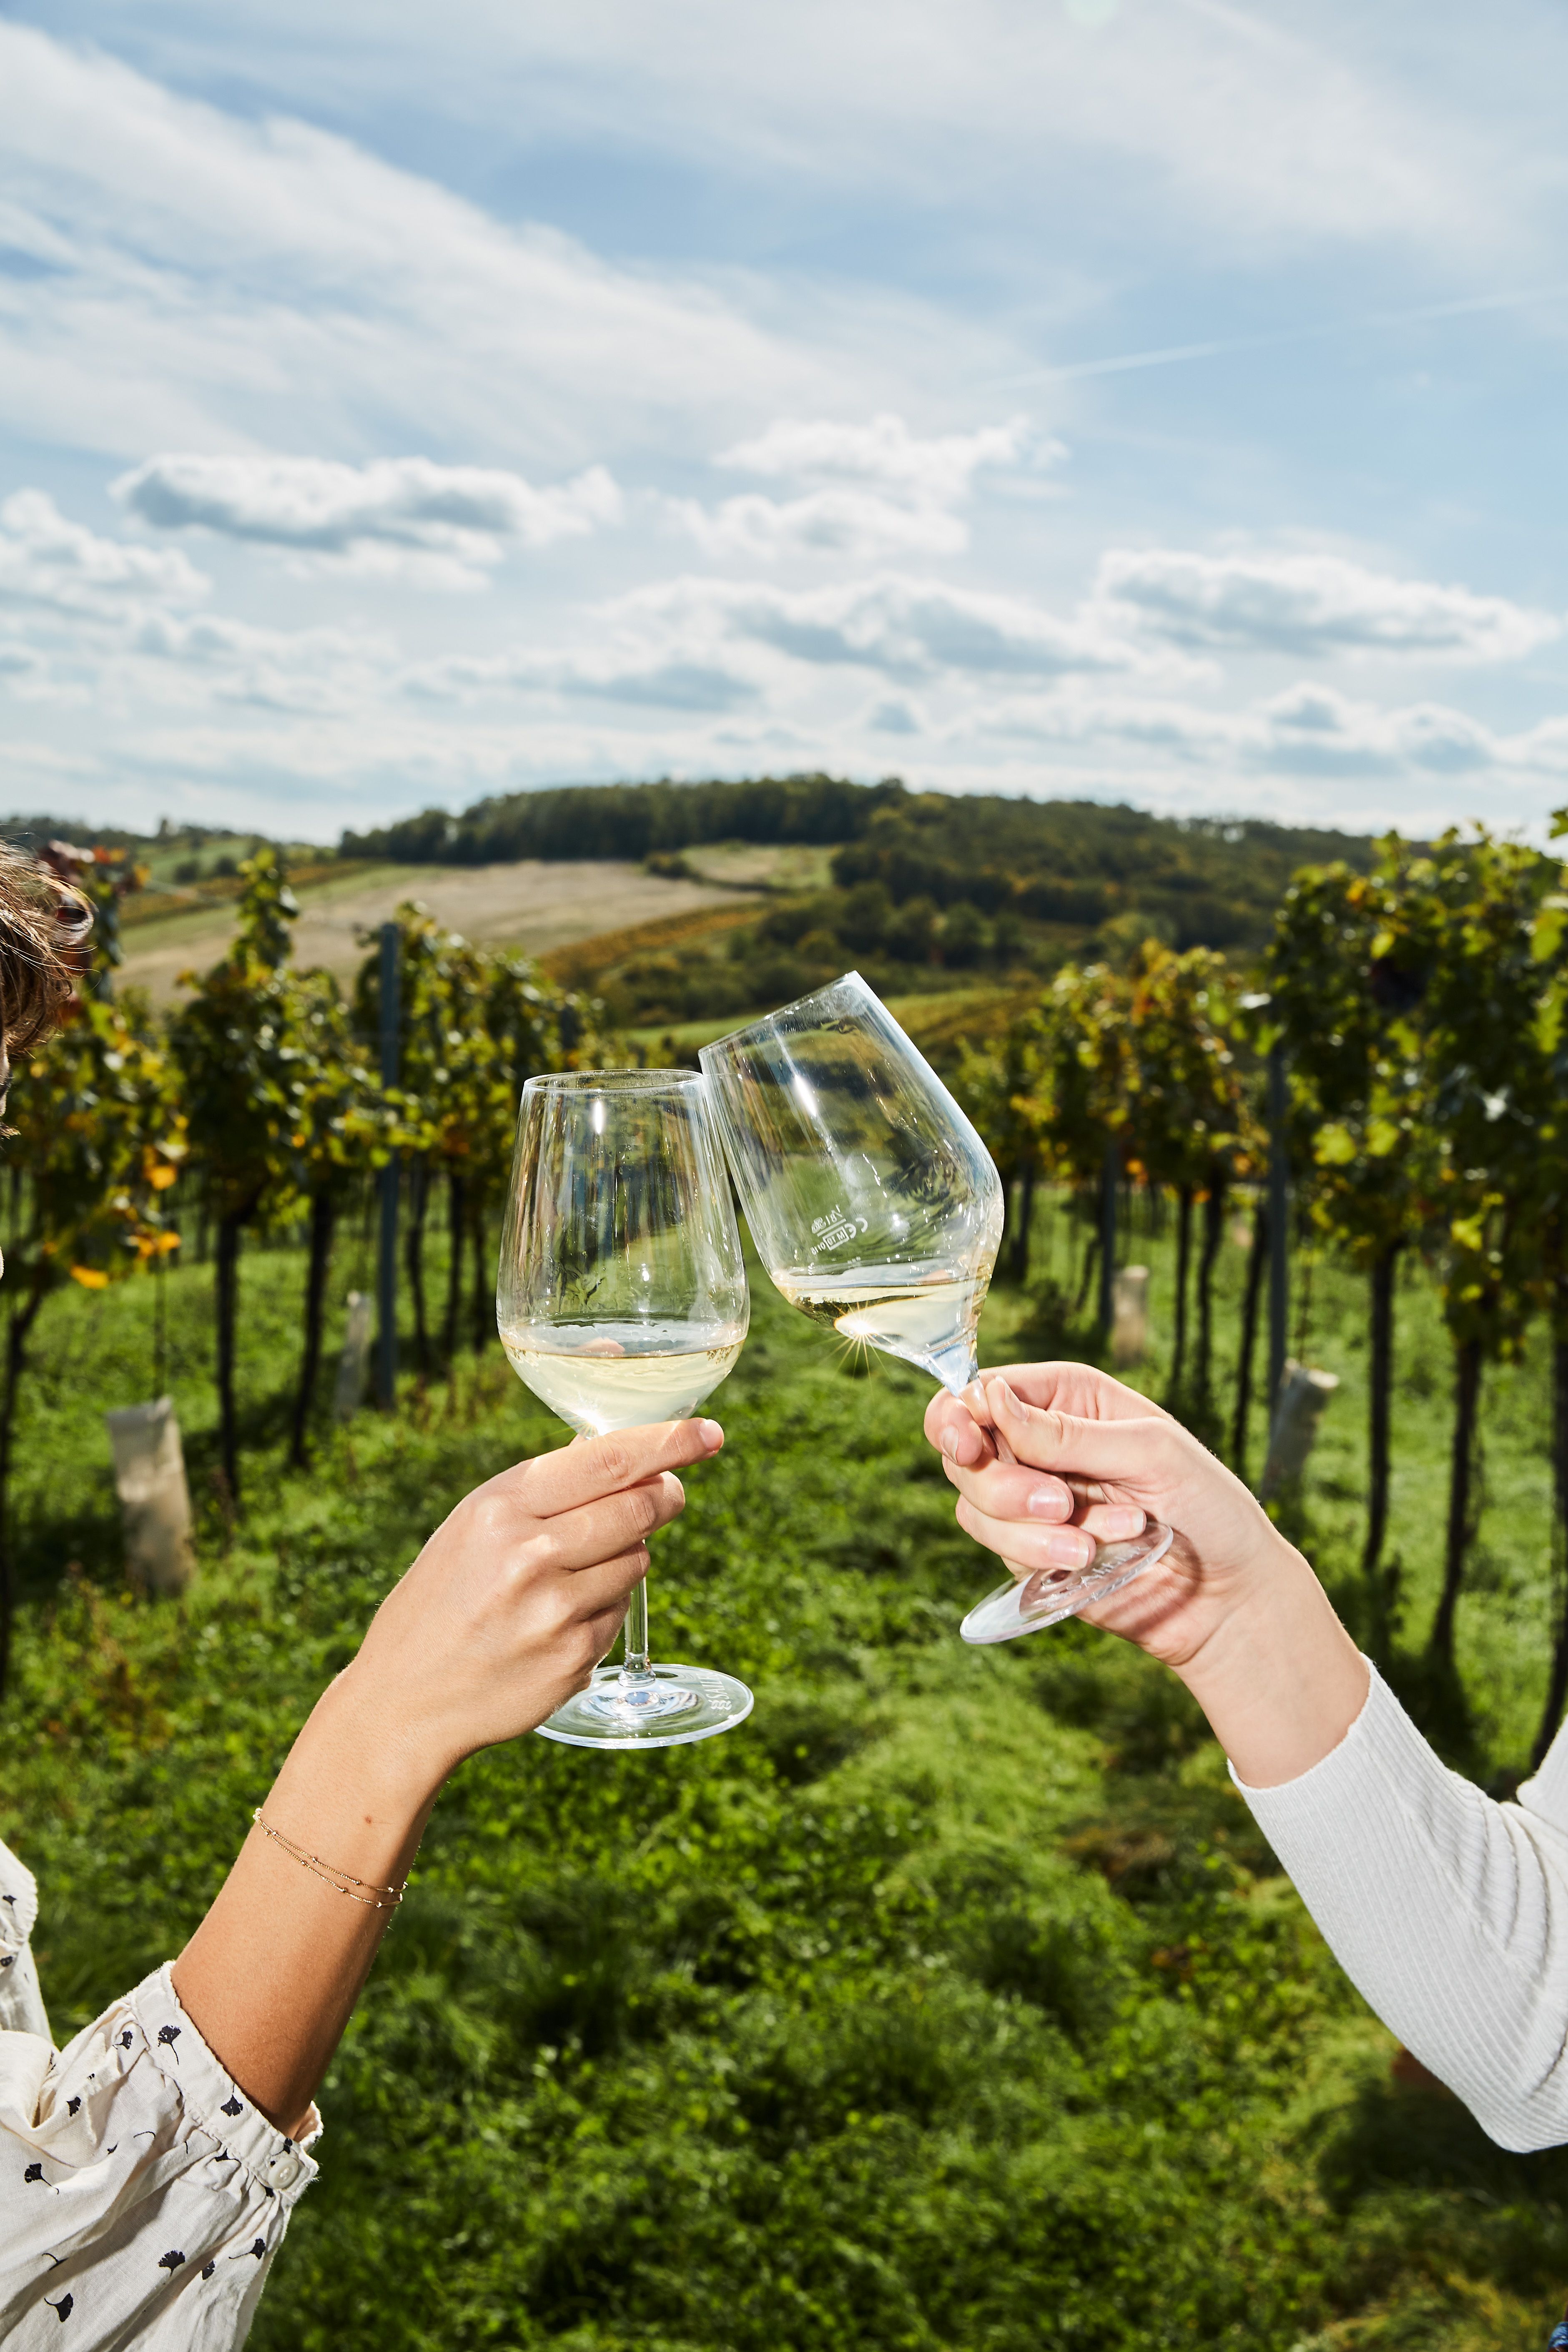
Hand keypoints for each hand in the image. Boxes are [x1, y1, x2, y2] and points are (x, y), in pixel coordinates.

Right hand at [344, 1416, 724, 1786]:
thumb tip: (627, 1448)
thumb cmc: (443, 1599)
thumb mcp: (474, 1525)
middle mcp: (530, 1554)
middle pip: (640, 1507)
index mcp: (501, 1507)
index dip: (670, 1442)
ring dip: (626, 1556)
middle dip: (663, 1497)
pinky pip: (620, 1612)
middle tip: (667, 1494)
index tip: (708, 1433)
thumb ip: (546, 1488)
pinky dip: (605, 1606)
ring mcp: (555, 1611)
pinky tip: (558, 1620)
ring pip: (638, 1560)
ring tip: (574, 1572)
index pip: (610, 1459)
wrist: (406, 1699)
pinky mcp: (574, 1658)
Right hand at [927, 1363, 1366, 1785]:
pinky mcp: (1031, 1549)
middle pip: (962, 1450)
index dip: (958, 1415)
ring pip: (974, 1505)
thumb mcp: (1148, 1451)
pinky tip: (1092, 1558)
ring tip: (1093, 1542)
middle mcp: (1040, 1442)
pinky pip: (999, 1547)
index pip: (980, 1390)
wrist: (1226, 1593)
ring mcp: (1031, 1499)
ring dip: (1030, 1529)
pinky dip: (1041, 1554)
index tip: (970, 1446)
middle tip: (1060, 1504)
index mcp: (1066, 1398)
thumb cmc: (1207, 1505)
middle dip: (1002, 1484)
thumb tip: (991, 1398)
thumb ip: (1066, 1432)